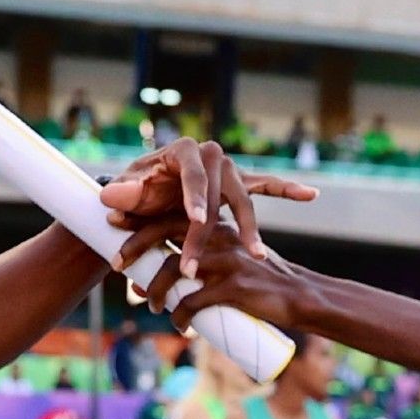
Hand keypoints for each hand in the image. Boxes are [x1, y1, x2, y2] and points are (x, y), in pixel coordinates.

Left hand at [99, 141, 314, 282]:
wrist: (156, 191)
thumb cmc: (144, 194)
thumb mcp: (133, 194)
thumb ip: (124, 196)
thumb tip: (111, 201)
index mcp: (184, 151)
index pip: (192, 176)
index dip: (194, 199)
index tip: (196, 222)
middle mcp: (212, 155)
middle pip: (216, 198)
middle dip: (206, 234)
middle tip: (191, 267)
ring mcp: (230, 170)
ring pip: (241, 202)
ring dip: (248, 230)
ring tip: (253, 255)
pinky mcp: (242, 183)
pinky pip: (267, 185)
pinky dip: (287, 189)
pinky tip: (309, 195)